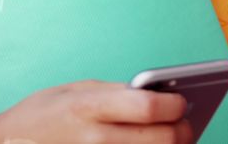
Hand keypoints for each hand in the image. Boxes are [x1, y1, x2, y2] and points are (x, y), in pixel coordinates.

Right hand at [0, 80, 192, 143]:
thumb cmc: (42, 114)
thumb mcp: (73, 89)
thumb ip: (114, 91)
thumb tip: (156, 93)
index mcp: (89, 106)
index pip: (147, 106)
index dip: (174, 103)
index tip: (181, 100)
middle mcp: (94, 138)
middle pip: (161, 139)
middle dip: (182, 130)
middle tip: (185, 123)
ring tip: (175, 138)